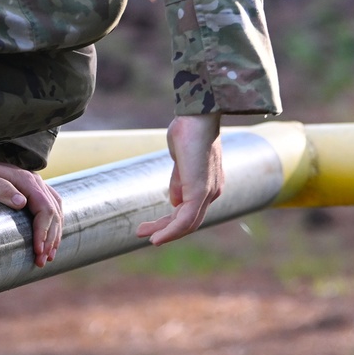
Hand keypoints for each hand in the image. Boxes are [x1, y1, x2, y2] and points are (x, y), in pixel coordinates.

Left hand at [0, 149, 62, 267]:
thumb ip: (1, 189)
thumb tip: (22, 203)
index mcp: (26, 180)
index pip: (44, 209)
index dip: (43, 232)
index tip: (37, 251)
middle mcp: (35, 182)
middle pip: (53, 212)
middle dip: (50, 239)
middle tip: (41, 261)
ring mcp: (35, 185)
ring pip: (55, 211)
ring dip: (54, 234)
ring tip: (48, 256)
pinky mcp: (31, 191)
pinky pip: (51, 208)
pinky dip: (53, 225)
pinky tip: (49, 239)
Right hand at [136, 113, 223, 245]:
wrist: (199, 116)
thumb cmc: (190, 130)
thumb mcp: (182, 160)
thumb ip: (179, 180)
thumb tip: (174, 201)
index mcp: (209, 184)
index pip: (190, 210)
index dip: (170, 220)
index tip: (153, 224)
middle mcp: (212, 192)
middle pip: (188, 221)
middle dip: (164, 229)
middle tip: (141, 232)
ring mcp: (208, 193)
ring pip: (186, 224)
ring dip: (164, 232)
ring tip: (143, 235)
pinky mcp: (200, 192)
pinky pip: (184, 220)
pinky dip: (170, 231)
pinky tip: (156, 238)